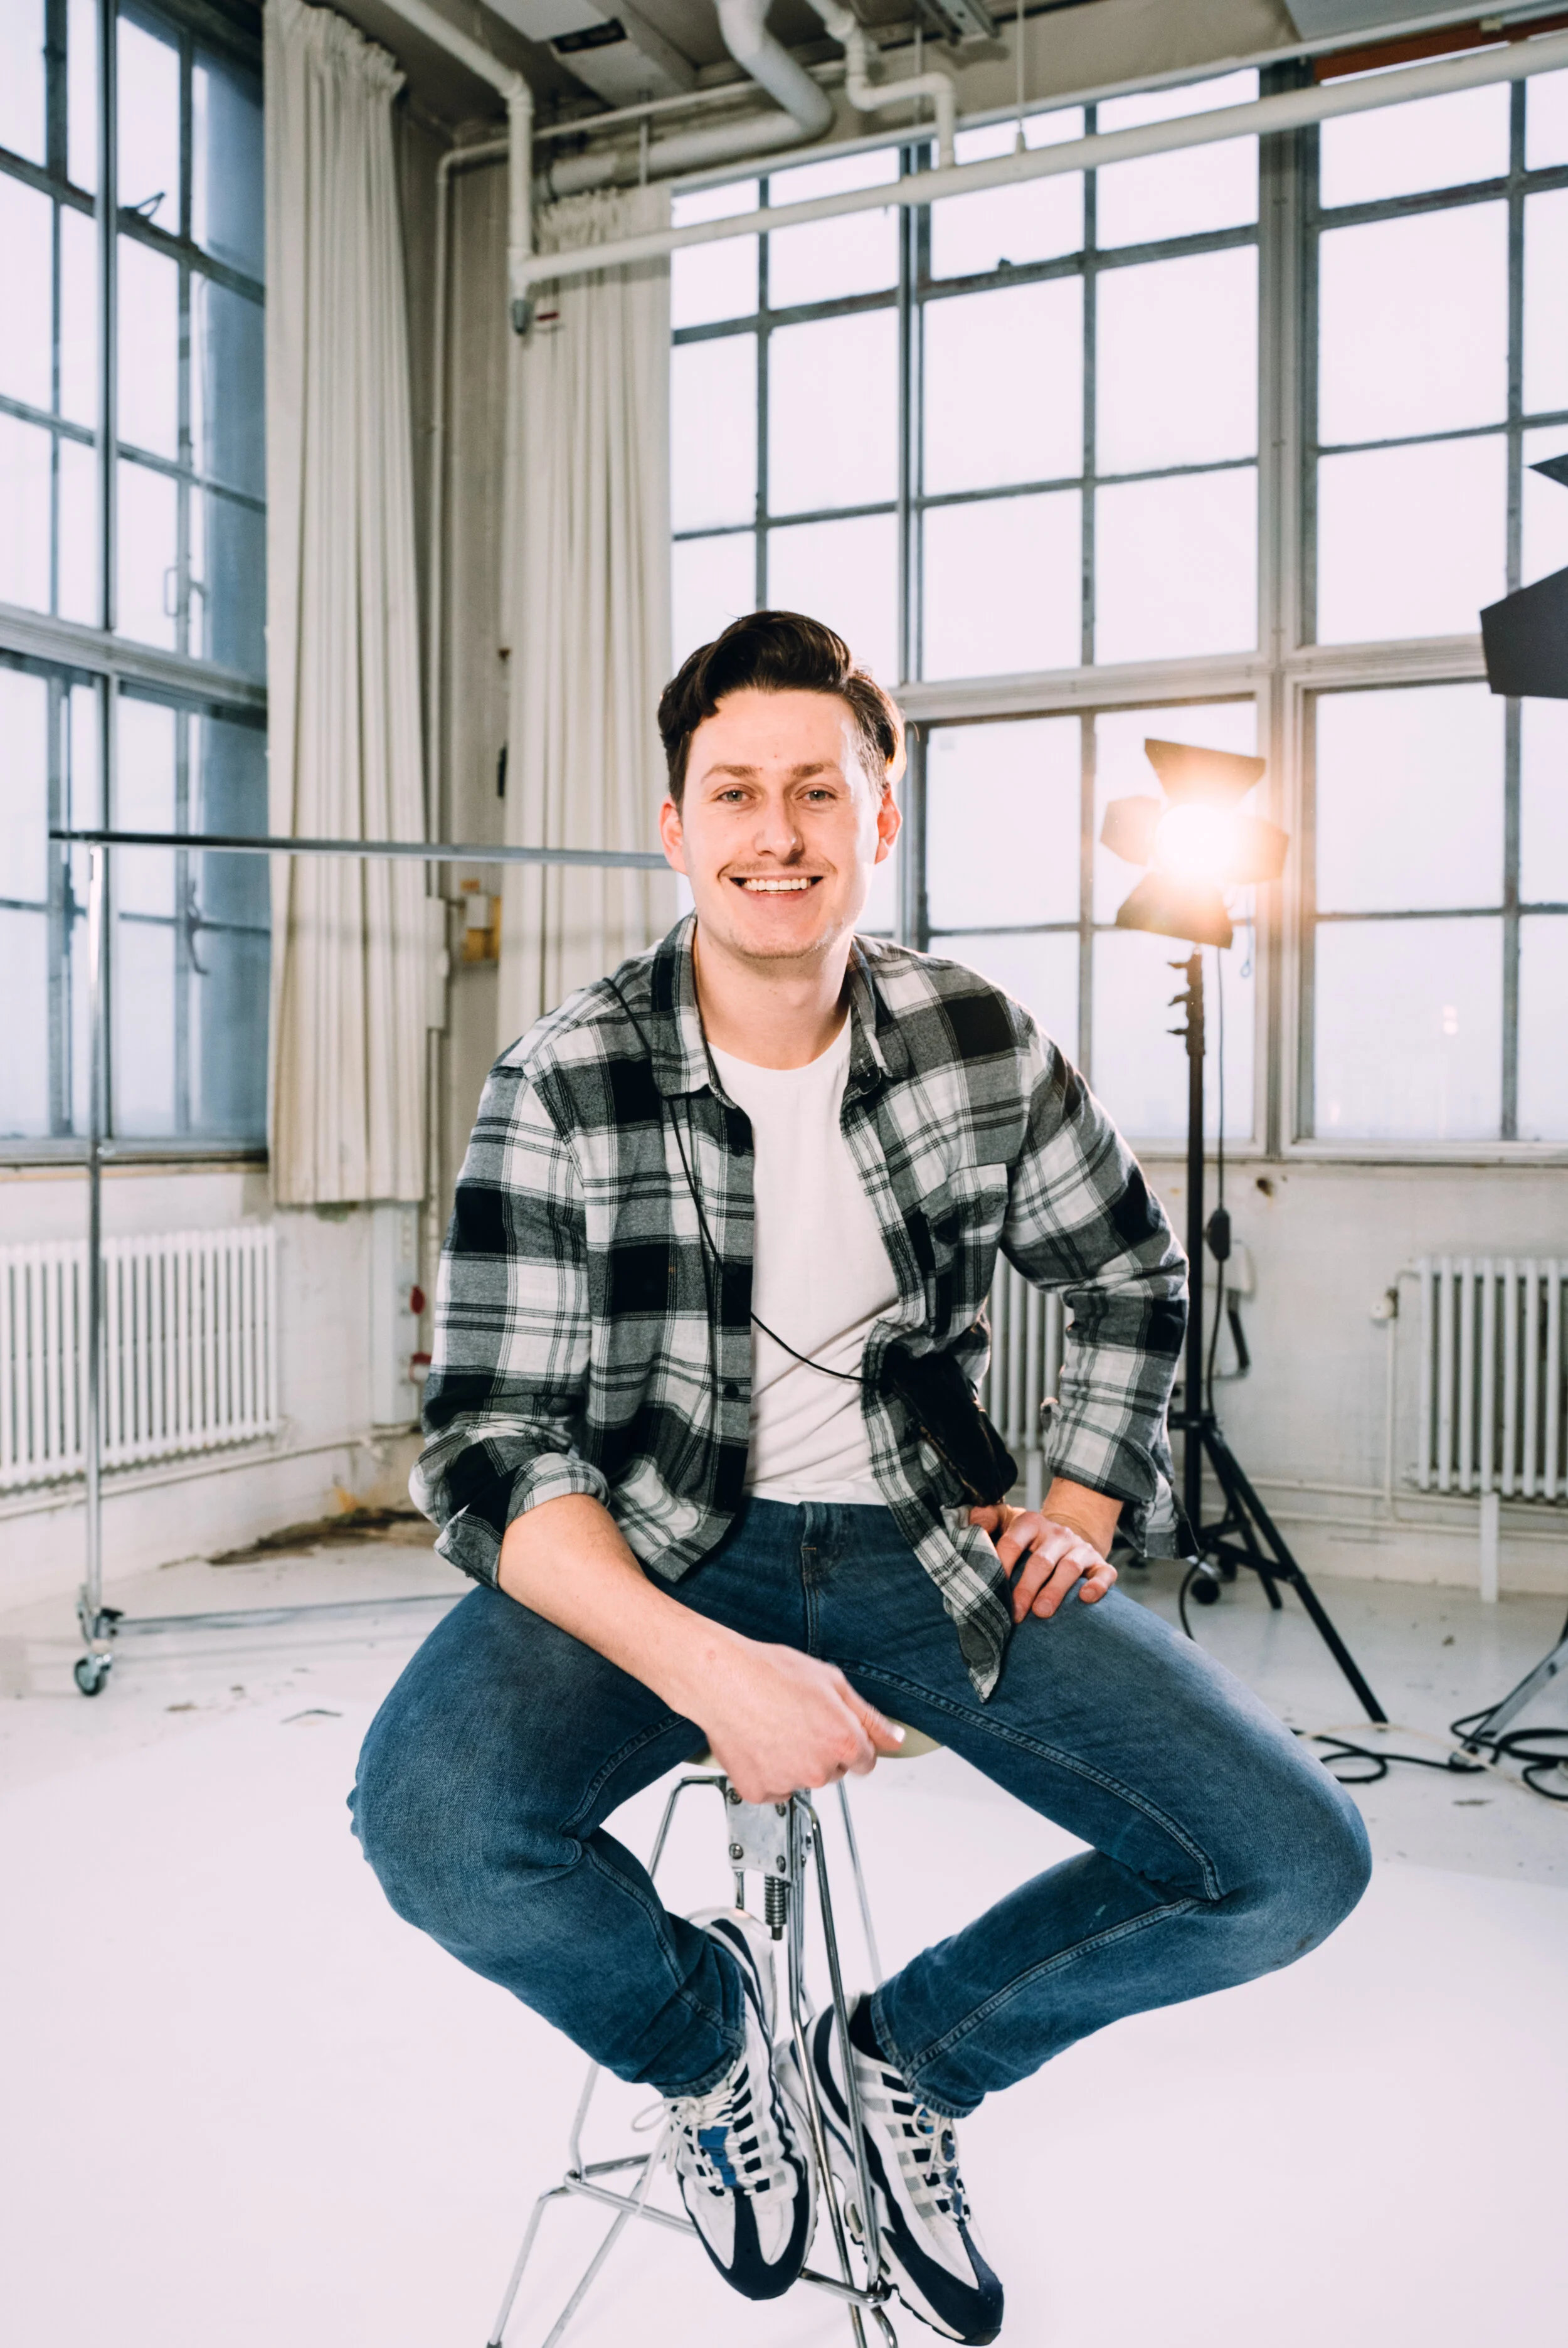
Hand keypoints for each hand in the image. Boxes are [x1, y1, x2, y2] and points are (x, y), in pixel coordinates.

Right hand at [693, 1639, 905, 1804]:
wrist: (722, 1680)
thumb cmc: (771, 1674)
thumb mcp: (832, 1682)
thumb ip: (869, 1718)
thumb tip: (895, 1740)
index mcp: (843, 1742)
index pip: (866, 1761)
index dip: (849, 1741)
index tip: (830, 1729)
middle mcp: (820, 1769)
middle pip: (834, 1771)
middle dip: (822, 1750)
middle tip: (797, 1720)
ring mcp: (789, 1783)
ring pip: (804, 1780)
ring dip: (795, 1762)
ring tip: (774, 1728)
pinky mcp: (760, 1792)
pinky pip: (775, 1789)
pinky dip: (768, 1772)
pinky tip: (759, 1744)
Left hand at [968, 1502, 1117, 1623]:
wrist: (1066, 1536)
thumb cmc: (1029, 1538)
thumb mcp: (1007, 1521)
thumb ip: (987, 1518)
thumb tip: (971, 1520)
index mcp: (1030, 1523)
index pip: (1012, 1543)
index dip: (1001, 1566)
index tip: (989, 1588)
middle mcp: (1056, 1534)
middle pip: (1040, 1560)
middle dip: (1026, 1587)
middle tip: (1015, 1612)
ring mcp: (1079, 1548)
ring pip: (1069, 1567)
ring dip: (1055, 1591)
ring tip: (1042, 1612)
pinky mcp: (1099, 1563)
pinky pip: (1104, 1573)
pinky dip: (1097, 1586)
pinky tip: (1085, 1599)